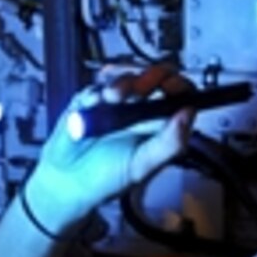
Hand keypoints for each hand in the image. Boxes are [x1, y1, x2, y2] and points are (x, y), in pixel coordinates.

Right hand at [26, 65, 194, 231]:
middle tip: (140, 87)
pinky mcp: (92, 97)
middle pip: (156, 76)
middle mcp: (142, 108)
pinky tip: (93, 102)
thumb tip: (188, 114)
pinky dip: (97, 88)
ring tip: (111, 98)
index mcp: (160, 124)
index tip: (171, 86)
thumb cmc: (109, 178)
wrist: (68, 182)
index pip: (180, 94)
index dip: (179, 85)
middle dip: (151, 76)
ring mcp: (117, 100)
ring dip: (122, 82)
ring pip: (128, 74)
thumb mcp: (141, 166)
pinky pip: (98, 83)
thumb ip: (168, 143)